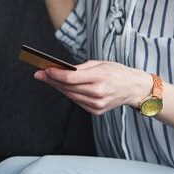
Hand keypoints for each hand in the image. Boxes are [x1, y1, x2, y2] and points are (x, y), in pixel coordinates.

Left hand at [34, 61, 151, 114]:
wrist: (134, 88)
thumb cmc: (117, 72)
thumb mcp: (100, 63)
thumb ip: (80, 67)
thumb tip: (60, 69)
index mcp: (100, 78)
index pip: (71, 77)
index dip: (55, 74)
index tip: (45, 69)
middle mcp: (98, 93)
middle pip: (67, 87)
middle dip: (51, 80)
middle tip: (40, 74)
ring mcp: (97, 104)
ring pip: (70, 95)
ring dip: (57, 87)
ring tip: (47, 79)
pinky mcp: (97, 111)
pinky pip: (77, 101)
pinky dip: (69, 93)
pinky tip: (61, 87)